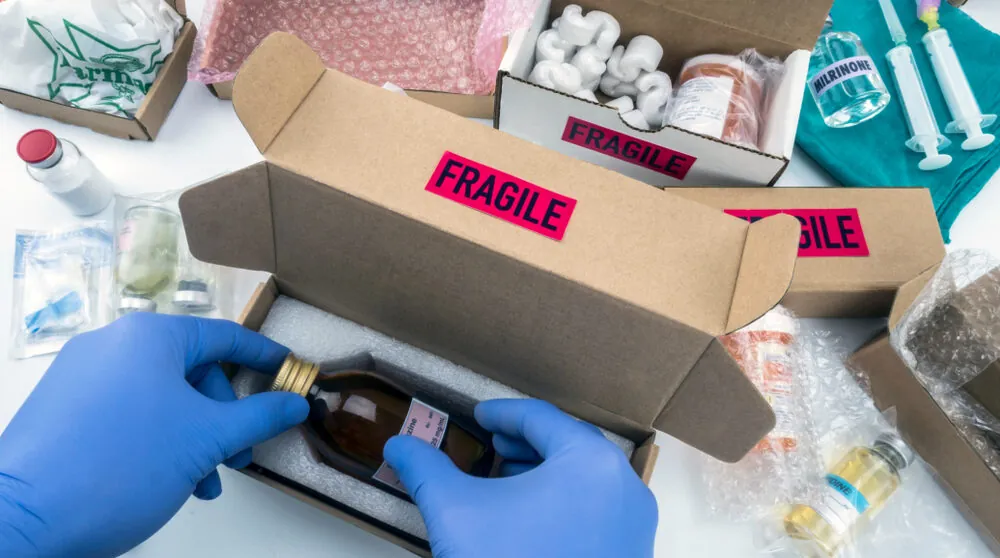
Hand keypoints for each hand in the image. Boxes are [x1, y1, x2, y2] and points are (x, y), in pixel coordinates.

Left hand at [0, 313, 308, 557]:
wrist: (26, 520)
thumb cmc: (122, 465)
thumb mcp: (207, 440)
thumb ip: (259, 416)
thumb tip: (295, 402)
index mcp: (149, 336)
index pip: (225, 336)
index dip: (265, 357)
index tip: (291, 375)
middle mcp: (113, 344)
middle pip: (194, 371)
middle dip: (224, 417)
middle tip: (237, 456)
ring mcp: (84, 375)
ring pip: (163, 397)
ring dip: (194, 437)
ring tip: (202, 482)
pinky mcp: (65, 408)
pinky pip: (130, 412)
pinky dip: (158, 440)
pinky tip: (168, 481)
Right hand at [384, 399, 657, 557]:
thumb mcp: (457, 513)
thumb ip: (426, 470)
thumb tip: (399, 446)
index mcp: (589, 460)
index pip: (541, 417)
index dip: (503, 412)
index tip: (479, 414)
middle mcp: (623, 485)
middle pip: (568, 443)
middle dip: (525, 442)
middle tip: (493, 443)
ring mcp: (634, 523)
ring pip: (585, 477)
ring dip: (544, 472)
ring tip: (506, 483)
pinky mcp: (632, 553)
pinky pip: (597, 509)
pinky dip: (564, 501)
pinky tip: (529, 522)